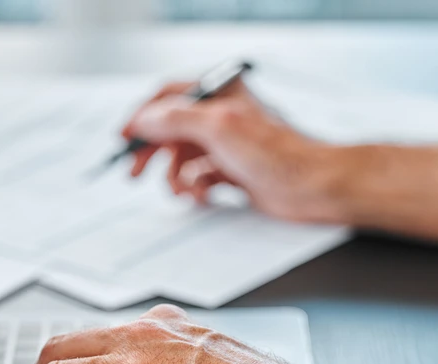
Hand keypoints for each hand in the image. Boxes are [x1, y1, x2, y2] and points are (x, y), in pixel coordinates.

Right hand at [122, 79, 344, 223]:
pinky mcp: (233, 171)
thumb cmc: (278, 152)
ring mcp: (227, 146)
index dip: (143, 117)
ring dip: (176, 176)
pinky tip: (201, 195)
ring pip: (184, 159)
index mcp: (219, 94)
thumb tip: (144, 121)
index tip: (125, 138)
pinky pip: (200, 178)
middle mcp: (222, 117)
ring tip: (181, 189)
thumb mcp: (218, 127)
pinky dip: (195, 188)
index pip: (169, 97)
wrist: (311, 186)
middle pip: (172, 131)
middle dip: (154, 153)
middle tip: (136, 172)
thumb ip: (175, 120)